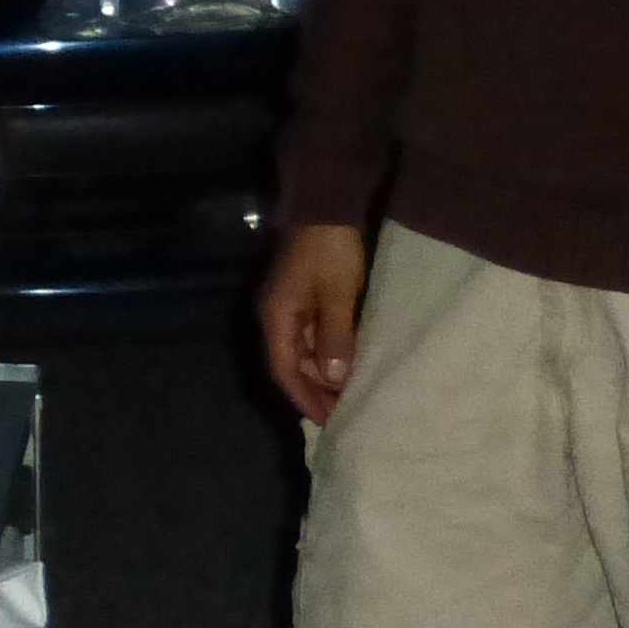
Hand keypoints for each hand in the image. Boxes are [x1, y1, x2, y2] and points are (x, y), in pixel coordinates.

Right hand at [259, 223, 370, 424]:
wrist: (326, 205)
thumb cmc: (330, 252)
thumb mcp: (337, 297)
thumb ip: (335, 338)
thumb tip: (333, 379)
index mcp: (277, 318)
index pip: (286, 370)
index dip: (305, 398)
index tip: (327, 422)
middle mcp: (279, 315)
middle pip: (294, 363)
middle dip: (317, 389)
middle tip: (345, 412)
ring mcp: (292, 304)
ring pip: (305, 350)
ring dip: (325, 371)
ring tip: (350, 392)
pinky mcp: (307, 295)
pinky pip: (315, 334)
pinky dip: (330, 352)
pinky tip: (349, 362)